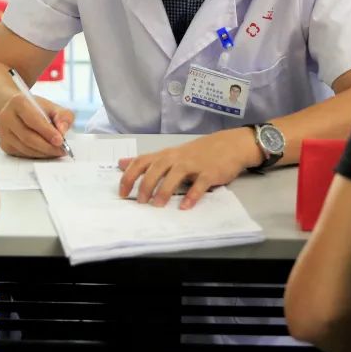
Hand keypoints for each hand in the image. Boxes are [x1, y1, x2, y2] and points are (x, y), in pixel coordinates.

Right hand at [0, 93, 74, 157]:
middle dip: (47, 146)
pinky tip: (46, 152)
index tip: (60, 141)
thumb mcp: (53, 107)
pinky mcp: (5, 145)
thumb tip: (62, 131)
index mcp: (18, 102)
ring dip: (43, 153)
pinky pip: (23, 154)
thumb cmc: (38, 109)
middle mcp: (6, 117)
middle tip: (62, 150)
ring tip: (57, 152)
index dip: (47, 132)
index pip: (33, 120)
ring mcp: (3, 132)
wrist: (19, 112)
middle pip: (28, 137)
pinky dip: (37, 155)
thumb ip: (63, 116)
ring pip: (25, 148)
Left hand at [117, 128, 260, 209]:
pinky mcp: (210, 172)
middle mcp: (177, 158)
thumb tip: (121, 163)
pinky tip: (185, 206)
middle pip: (156, 169)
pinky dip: (192, 195)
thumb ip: (147, 161)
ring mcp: (194, 164)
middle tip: (140, 202)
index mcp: (165, 155)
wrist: (229, 145)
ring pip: (175, 175)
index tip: (122, 193)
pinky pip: (199, 183)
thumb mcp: (170, 154)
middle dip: (146, 185)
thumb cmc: (197, 153)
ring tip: (157, 206)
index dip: (130, 176)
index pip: (142, 162)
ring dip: (165, 190)